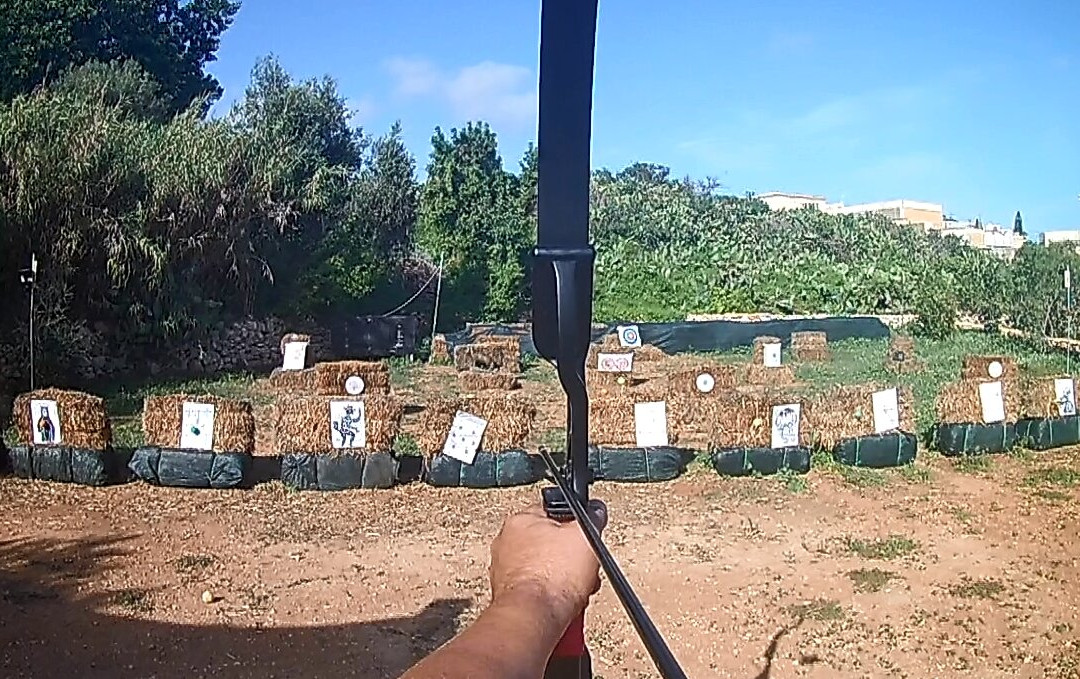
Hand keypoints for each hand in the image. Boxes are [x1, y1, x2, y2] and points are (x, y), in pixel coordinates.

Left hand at [489, 500, 607, 621]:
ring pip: (547, 572)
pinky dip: (553, 600)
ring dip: (566, 582)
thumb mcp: (586, 535)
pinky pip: (539, 594)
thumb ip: (591, 518)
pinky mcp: (510, 599)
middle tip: (582, 569)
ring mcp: (505, 574)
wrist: (535, 618)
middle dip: (572, 560)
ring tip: (576, 591)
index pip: (553, 513)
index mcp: (520, 521)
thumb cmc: (553, 576)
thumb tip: (595, 511)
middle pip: (551, 546)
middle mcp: (506, 545)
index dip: (575, 526)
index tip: (585, 539)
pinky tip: (564, 606)